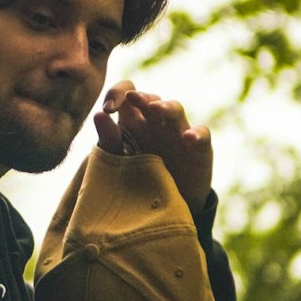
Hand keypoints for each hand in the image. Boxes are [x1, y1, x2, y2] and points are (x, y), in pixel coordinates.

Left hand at [93, 79, 212, 213]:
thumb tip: (98, 115)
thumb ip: (108, 140)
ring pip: (175, 109)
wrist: (164, 208)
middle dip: (142, 97)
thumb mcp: (118, 161)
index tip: (108, 109)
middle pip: (150, 99)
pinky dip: (196, 134)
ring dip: (165, 106)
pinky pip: (202, 134)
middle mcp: (156, 122)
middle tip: (132, 97)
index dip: (117, 92)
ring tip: (155, 108)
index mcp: (133, 121)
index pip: (126, 93)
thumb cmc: (136, 178)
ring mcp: (178, 132)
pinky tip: (188, 138)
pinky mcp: (199, 148)